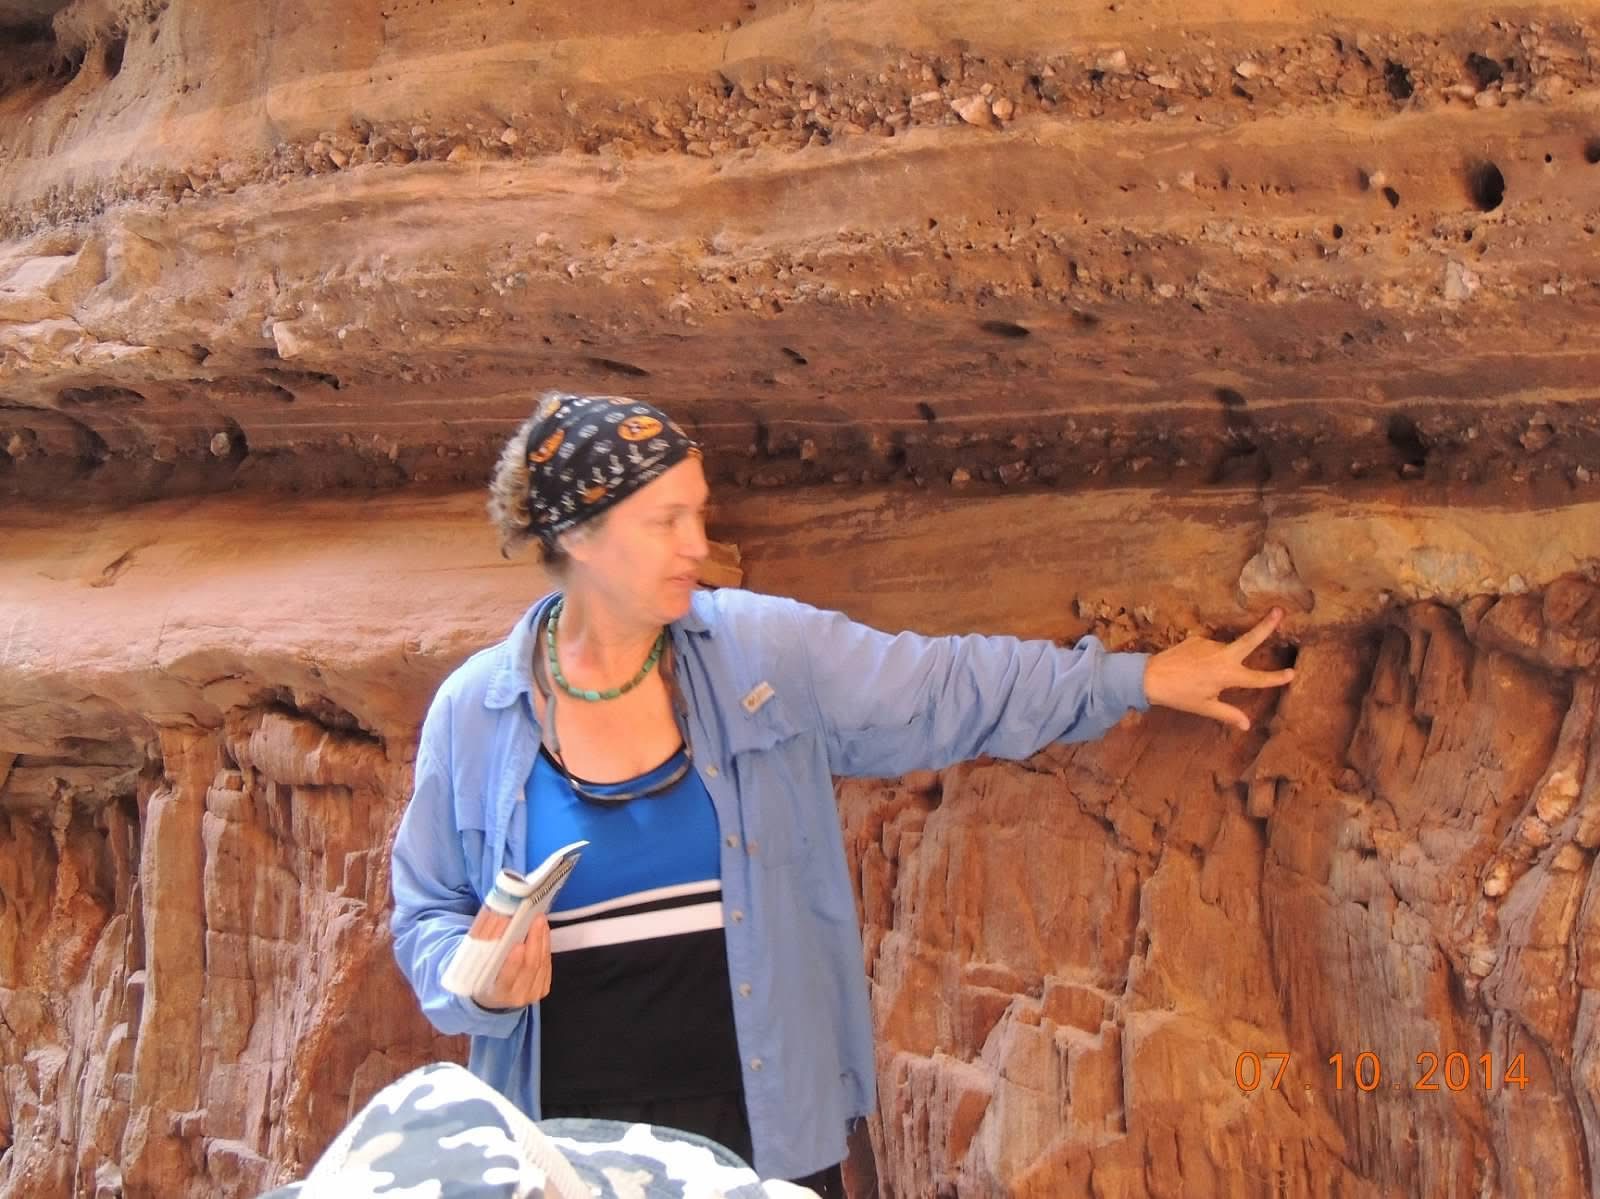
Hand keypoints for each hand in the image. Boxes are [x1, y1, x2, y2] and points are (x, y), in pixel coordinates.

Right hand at [473, 912, 552, 1008]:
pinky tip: (543, 931)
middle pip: (530, 966)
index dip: (514, 963)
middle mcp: (517, 996)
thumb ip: (486, 946)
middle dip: (535, 940)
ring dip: (542, 938)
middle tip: (535, 921)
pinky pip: (547, 963)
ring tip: (539, 920)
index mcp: (497, 994)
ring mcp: (533, 993)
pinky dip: (546, 944)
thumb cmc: (484, 979)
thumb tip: (497, 921)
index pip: (507, 979)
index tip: (518, 945)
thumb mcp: (478, 967)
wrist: (496, 998)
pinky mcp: (543, 987)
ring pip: (542, 963)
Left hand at [1142, 608, 1294, 730]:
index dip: (1276, 677)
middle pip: (1250, 639)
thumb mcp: (1205, 707)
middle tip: (1280, 610)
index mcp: (1228, 675)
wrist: (1150, 676)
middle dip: (1266, 625)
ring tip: (1198, 677)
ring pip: (1225, 651)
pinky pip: (1209, 649)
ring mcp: (1209, 644)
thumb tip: (1247, 725)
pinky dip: (1207, 658)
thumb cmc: (1179, 695)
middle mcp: (1222, 656)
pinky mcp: (1197, 639)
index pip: (1258, 678)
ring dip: (1222, 660)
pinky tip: (1192, 668)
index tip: (1292, 673)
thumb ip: (1228, 714)